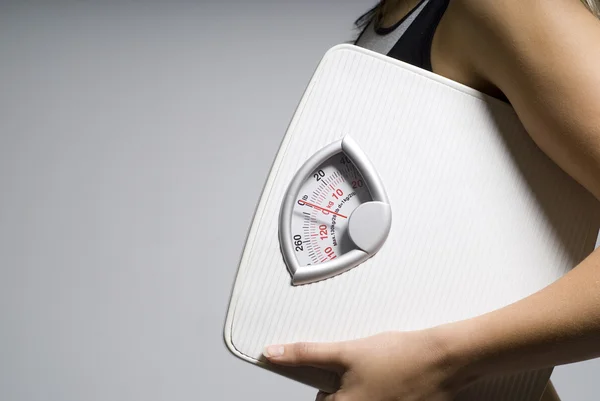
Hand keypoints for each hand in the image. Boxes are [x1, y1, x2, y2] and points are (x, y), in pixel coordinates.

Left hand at [264, 330, 468, 400]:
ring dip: (366, 386)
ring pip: (364, 399)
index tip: (341, 375)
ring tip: (382, 370)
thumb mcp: (345, 351)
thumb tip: (273, 353)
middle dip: (347, 386)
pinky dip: (384, 390)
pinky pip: (383, 398)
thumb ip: (306, 354)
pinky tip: (395, 377)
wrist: (441, 358)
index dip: (328, 385)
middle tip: (363, 367)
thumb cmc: (398, 356)